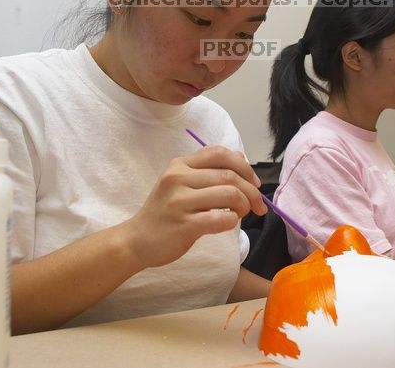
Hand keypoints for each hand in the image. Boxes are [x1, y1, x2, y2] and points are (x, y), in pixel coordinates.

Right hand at [124, 146, 267, 268]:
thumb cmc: (166, 213)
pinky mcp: (183, 225)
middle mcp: (178, 178)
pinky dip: (232, 221)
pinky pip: (221, 219)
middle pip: (230, 175)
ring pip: (229, 194)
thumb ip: (207, 173)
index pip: (220, 153)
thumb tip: (244, 167)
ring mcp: (179, 201)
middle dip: (251, 191)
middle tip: (257, 205)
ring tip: (241, 214)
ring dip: (244, 205)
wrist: (137, 240)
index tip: (253, 182)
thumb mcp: (181, 184)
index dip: (244, 166)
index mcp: (180, 165)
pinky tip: (227, 224)